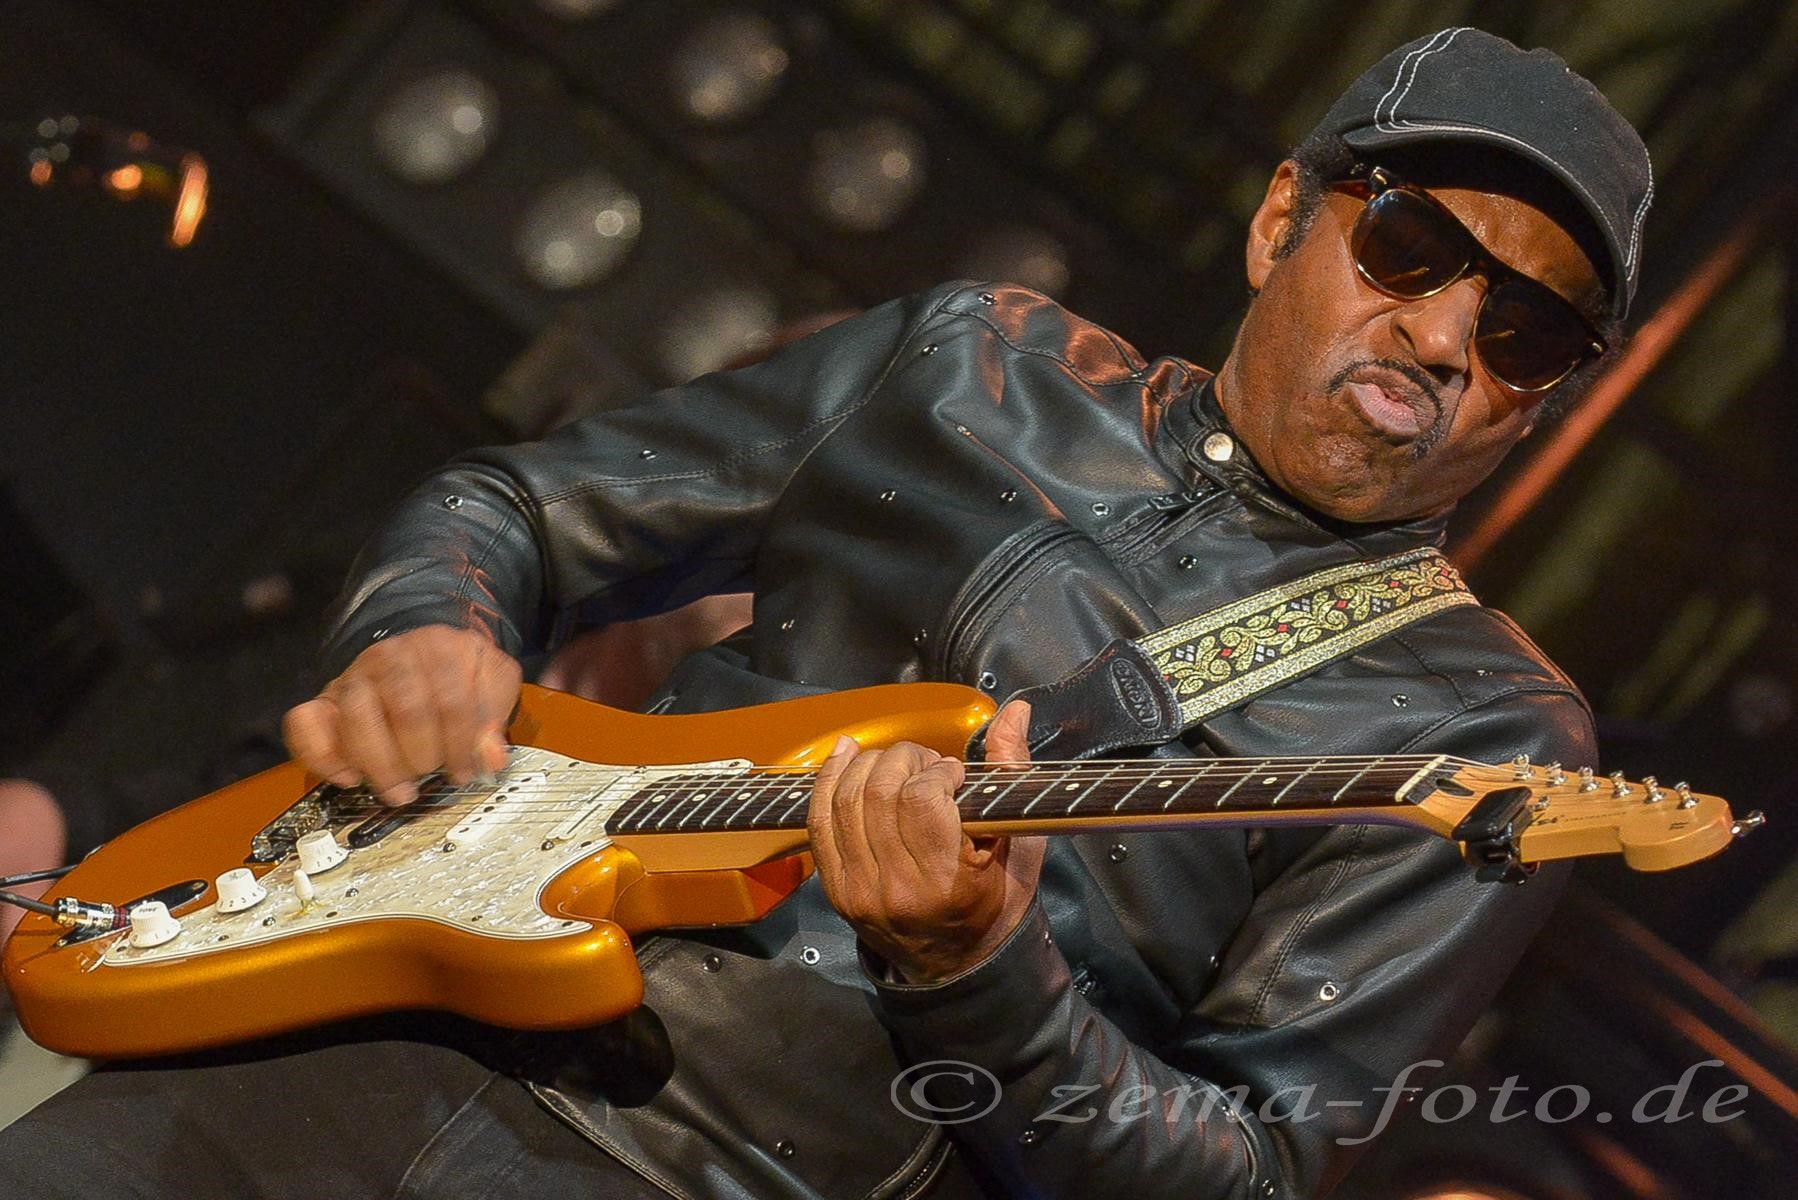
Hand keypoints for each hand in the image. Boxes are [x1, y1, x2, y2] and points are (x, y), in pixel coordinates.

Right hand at [281, 626, 521, 805]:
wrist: (422, 650)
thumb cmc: (459, 675)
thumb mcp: (491, 685)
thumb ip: (494, 718)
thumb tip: (491, 758)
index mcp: (439, 648)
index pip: (452, 700)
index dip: (460, 745)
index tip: (464, 772)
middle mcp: (391, 656)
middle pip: (405, 709)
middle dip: (422, 755)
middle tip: (429, 777)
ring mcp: (353, 676)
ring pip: (356, 716)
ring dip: (380, 763)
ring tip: (398, 789)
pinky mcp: (324, 699)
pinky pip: (305, 723)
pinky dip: (324, 756)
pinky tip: (350, 777)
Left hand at [808, 700, 1044, 982]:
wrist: (957, 965)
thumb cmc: (996, 902)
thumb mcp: (1020, 845)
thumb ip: (1013, 773)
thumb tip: (1016, 710)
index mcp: (946, 882)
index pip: (921, 800)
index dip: (937, 772)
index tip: (954, 774)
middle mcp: (895, 889)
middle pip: (878, 793)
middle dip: (904, 760)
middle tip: (926, 764)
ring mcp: (857, 890)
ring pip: (845, 800)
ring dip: (870, 765)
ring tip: (898, 765)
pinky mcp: (835, 888)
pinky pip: (819, 820)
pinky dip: (828, 779)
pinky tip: (845, 755)